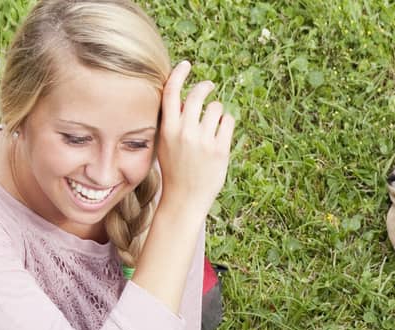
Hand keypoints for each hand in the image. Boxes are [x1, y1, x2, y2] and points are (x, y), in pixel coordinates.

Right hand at [155, 61, 235, 213]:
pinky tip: (221, 135)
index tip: (186, 65)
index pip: (171, 92)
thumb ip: (172, 122)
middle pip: (197, 94)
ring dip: (216, 112)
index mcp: (168, 129)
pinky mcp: (220, 149)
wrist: (185, 200)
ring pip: (216, 107)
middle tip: (209, 86)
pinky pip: (228, 121)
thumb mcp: (166, 145)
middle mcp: (185, 132)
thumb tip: (183, 99)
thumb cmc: (175, 170)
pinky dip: (226, 124)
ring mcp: (203, 141)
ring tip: (212, 126)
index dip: (179, 74)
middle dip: (205, 86)